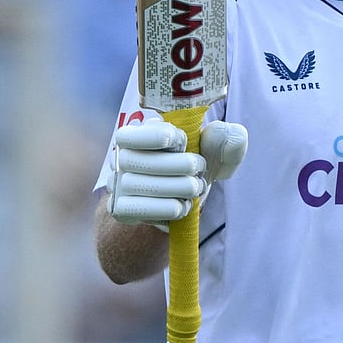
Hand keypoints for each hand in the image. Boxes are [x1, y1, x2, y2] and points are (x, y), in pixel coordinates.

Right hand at [106, 119, 247, 227]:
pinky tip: (182, 206)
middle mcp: (120, 157)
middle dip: (178, 165)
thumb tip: (225, 134)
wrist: (180, 199)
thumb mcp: (215, 150)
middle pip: (137, 159)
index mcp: (137, 133)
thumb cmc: (195, 167)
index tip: (183, 141)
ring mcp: (117, 184)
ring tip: (196, 188)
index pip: (131, 132)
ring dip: (176, 187)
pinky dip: (165, 208)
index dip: (161, 136)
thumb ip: (225, 138)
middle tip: (200, 169)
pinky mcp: (121, 209)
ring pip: (138, 184)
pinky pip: (137, 209)